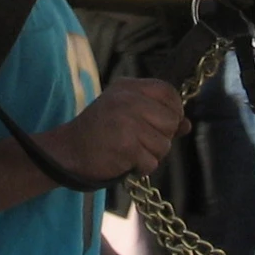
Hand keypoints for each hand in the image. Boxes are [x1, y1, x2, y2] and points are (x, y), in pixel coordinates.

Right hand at [39, 77, 187, 185]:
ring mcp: (127, 121)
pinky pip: (151, 162)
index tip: (160, 123)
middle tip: (137, 140)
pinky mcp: (126, 145)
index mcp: (128, 87)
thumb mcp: (126, 114)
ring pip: (164, 145)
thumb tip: (187, 125)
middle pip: (171, 120)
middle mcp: (128, 100)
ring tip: (127, 150)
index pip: (168, 92)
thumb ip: (158, 116)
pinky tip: (123, 161)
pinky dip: (140, 168)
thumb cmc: (99, 132)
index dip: (173, 110)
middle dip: (161, 137)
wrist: (67, 150)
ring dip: (150, 155)